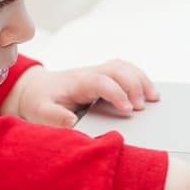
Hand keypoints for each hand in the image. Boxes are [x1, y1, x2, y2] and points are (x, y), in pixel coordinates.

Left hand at [3, 60, 159, 126]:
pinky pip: (125, 71)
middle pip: (117, 69)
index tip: (127, 109)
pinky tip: (149, 93)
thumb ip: (55, 117)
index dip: (116, 93)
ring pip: (124, 67)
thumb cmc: (40, 101)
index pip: (101, 81)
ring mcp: (98, 73)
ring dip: (140, 79)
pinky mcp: (103, 77)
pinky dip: (139, 78)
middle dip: (134, 85)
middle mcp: (89, 73)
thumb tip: (73, 122)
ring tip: (154, 98)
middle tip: (143, 107)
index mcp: (76, 82)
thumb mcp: (40, 112)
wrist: (35, 89)